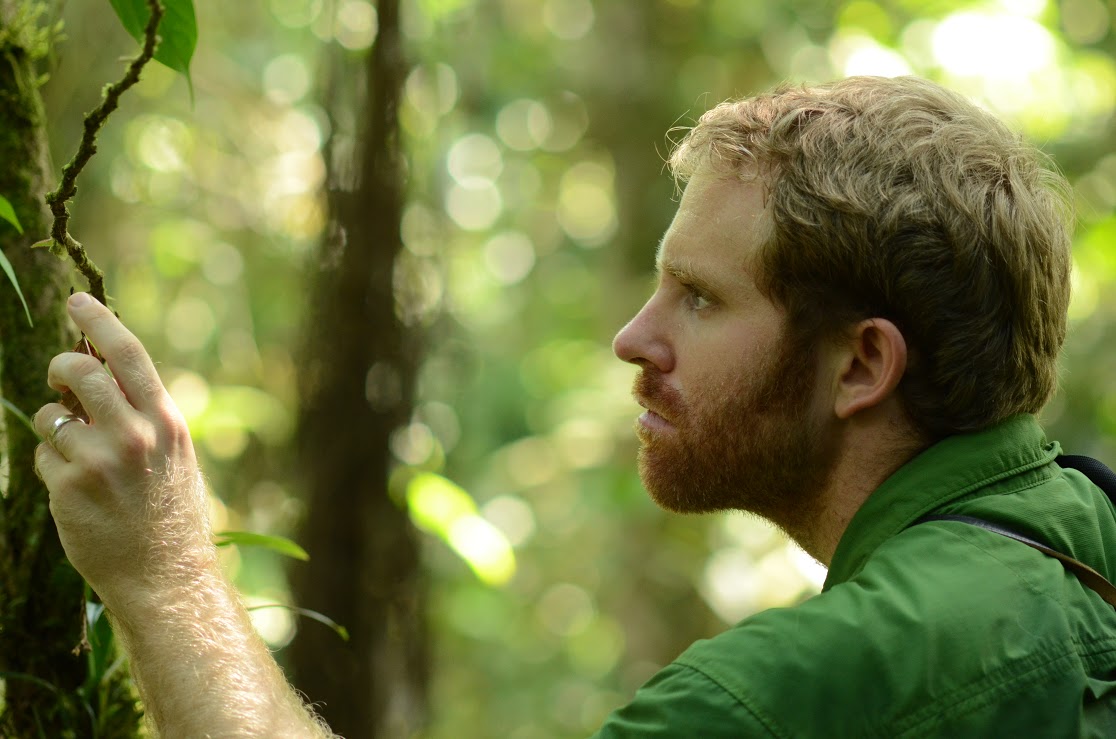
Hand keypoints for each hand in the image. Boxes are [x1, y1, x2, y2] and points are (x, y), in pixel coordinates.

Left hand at [34, 293, 212, 608]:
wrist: (166, 577)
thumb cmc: (171, 514)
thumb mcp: (175, 456)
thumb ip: (145, 415)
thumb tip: (100, 372)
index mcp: (167, 422)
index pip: (128, 354)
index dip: (99, 321)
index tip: (77, 301)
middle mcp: (134, 436)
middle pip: (81, 372)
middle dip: (62, 366)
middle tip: (60, 374)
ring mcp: (99, 462)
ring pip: (52, 415)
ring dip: (55, 424)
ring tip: (75, 450)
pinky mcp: (69, 489)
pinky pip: (43, 456)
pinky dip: (52, 465)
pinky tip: (76, 489)